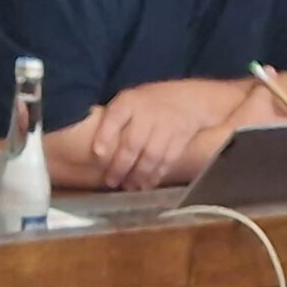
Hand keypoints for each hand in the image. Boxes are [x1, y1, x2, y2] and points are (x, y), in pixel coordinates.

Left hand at [95, 80, 232, 191]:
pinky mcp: (181, 137)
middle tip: (112, 181)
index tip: (97, 153)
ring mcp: (167, 124)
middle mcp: (148, 111)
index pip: (116, 116)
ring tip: (129, 186)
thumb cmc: (150, 104)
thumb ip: (114, 119)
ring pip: (151, 155)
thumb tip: (96, 150)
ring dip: (139, 174)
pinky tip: (147, 184)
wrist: (190, 99)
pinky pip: (168, 159)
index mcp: (130, 101)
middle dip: (121, 166)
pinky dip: (156, 174)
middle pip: (133, 142)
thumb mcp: (130, 100)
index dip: (105, 134)